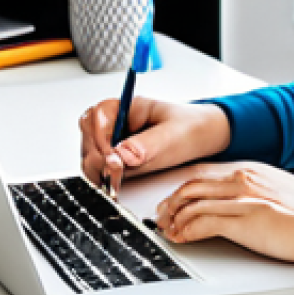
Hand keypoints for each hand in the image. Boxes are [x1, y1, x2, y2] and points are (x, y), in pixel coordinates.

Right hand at [78, 98, 230, 191]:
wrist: (206, 138)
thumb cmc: (191, 128)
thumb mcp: (173, 135)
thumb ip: (148, 144)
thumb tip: (121, 155)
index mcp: (128, 107)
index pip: (97, 116)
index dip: (99, 137)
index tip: (111, 157)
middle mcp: (117, 123)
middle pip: (88, 134)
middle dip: (95, 156)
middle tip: (111, 174)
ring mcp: (115, 141)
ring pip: (90, 152)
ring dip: (96, 169)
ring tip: (113, 183)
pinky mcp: (118, 159)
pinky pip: (99, 167)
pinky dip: (102, 178)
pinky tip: (114, 187)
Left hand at [155, 163, 293, 283]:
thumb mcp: (280, 195)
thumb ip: (257, 195)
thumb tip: (241, 208)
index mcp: (252, 171)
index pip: (206, 174)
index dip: (184, 187)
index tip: (175, 199)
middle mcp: (244, 178)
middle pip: (192, 184)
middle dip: (171, 201)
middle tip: (161, 216)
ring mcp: (243, 197)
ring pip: (192, 201)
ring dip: (173, 217)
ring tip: (166, 230)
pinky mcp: (245, 219)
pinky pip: (202, 222)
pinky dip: (186, 231)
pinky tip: (181, 238)